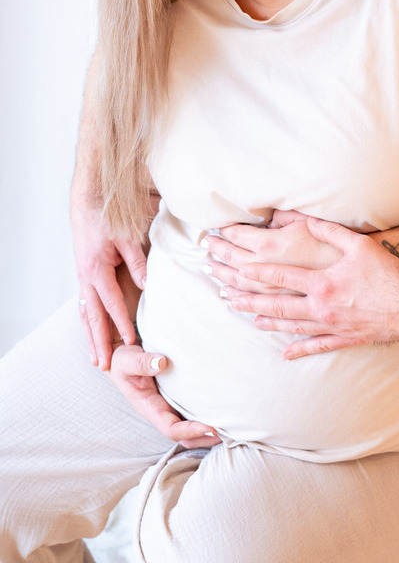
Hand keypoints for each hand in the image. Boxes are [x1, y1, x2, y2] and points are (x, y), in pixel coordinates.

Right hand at [72, 206, 147, 370]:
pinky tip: (91, 335)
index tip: (131, 342)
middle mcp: (86, 278)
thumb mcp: (127, 238)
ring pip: (86, 314)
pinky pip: (85, 305)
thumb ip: (138, 263)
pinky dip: (88, 323)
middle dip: (99, 342)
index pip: (111, 303)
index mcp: (96, 270)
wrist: (88, 200)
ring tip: (96, 361)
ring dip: (91, 338)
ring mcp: (82, 278)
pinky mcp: (84, 275)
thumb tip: (148, 285)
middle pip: (93, 317)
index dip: (121, 323)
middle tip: (104, 366)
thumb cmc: (109, 216)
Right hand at [109, 345, 220, 448]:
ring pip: (190, 428)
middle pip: (185, 436)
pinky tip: (222, 409)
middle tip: (230, 432)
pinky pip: (191, 413)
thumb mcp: (126, 360)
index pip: (171, 429)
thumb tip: (161, 362)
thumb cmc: (123, 360)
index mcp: (149, 409)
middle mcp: (161, 412)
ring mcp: (169, 407)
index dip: (191, 431)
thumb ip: (141, 362)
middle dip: (205, 438)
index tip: (211, 427)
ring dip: (208, 431)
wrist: (120, 358)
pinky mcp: (176, 399)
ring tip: (233, 426)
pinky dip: (206, 416)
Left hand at [221, 218, 398, 357]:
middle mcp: (321, 307)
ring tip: (246, 316)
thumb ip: (330, 231)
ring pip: (291, 325)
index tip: (234, 268)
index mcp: (322, 282)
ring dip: (266, 320)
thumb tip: (307, 219)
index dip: (254, 273)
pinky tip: (284, 353)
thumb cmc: (389, 273)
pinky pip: (316, 345)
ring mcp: (331, 325)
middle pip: (276, 303)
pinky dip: (299, 349)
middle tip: (227, 295)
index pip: (279, 277)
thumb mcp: (360, 245)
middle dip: (249, 298)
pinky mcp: (345, 338)